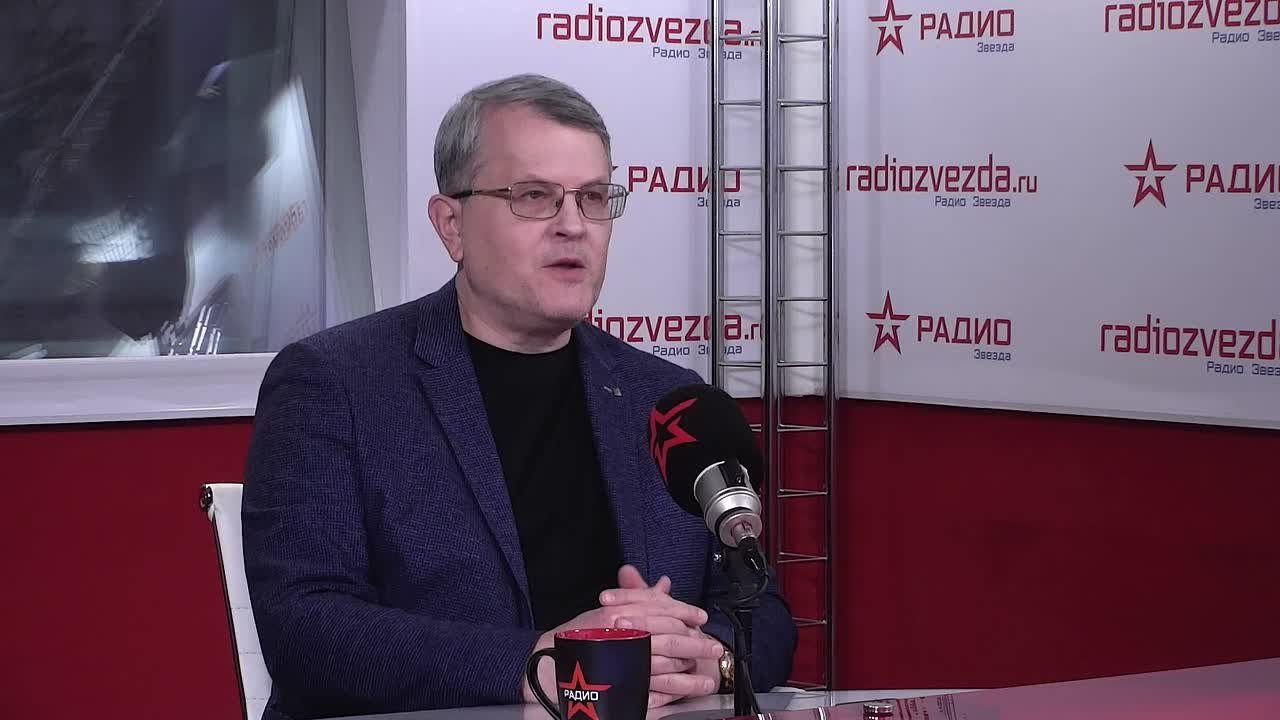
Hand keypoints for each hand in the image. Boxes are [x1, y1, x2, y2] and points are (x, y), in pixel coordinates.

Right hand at [520, 565, 711, 703]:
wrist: (551, 663)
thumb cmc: (580, 635)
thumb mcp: (610, 609)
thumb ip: (639, 597)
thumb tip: (663, 584)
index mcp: (621, 614)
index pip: (661, 611)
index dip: (684, 613)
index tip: (700, 618)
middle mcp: (623, 637)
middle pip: (669, 639)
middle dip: (695, 644)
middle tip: (713, 647)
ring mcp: (624, 664)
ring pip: (665, 668)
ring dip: (690, 673)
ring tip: (708, 677)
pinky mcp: (623, 688)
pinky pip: (653, 692)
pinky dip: (673, 693)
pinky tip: (688, 692)